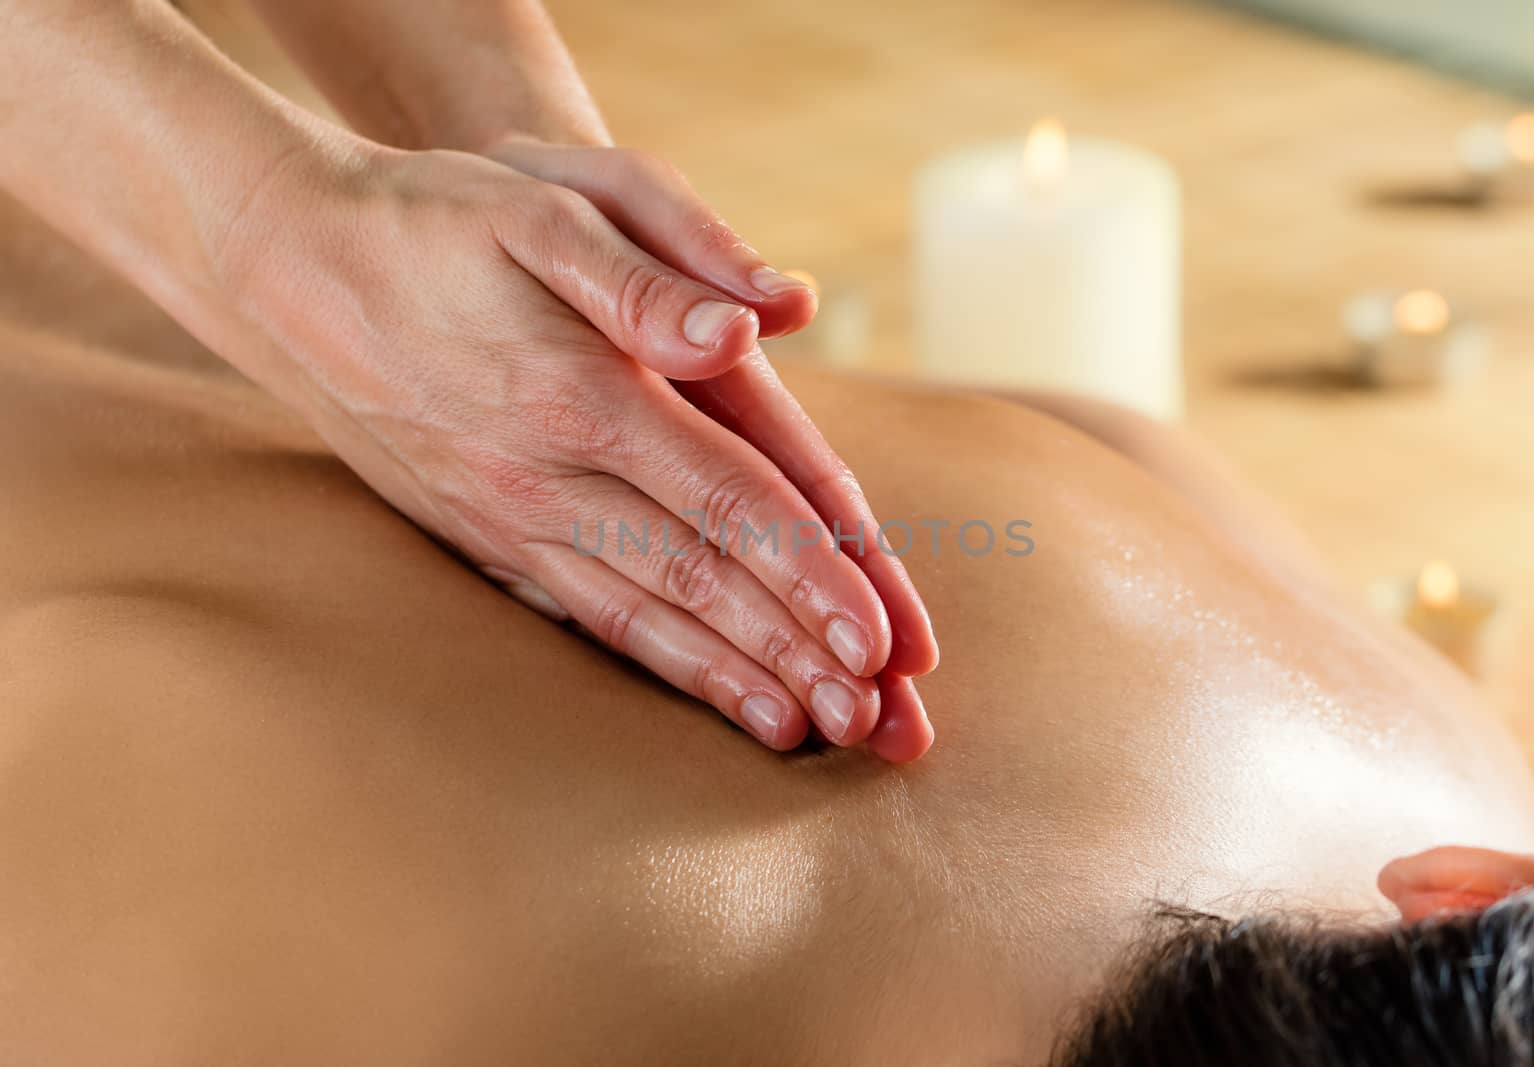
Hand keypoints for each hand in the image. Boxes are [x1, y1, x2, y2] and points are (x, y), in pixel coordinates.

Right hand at [220, 144, 931, 754]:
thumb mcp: (542, 201)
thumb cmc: (432, 220)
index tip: (880, 637)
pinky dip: (657, 663)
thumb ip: (656, 270)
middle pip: (699, 578)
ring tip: (809, 734)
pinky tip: (700, 694)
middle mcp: (548, 476)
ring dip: (733, 678)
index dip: (811, 571)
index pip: (727, 498)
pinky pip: (585, 618)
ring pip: (643, 616)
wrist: (290, 265)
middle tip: (876, 723)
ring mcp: (510, 519)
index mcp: (585, 393)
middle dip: (795, 651)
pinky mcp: (484, 539)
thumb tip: (757, 326)